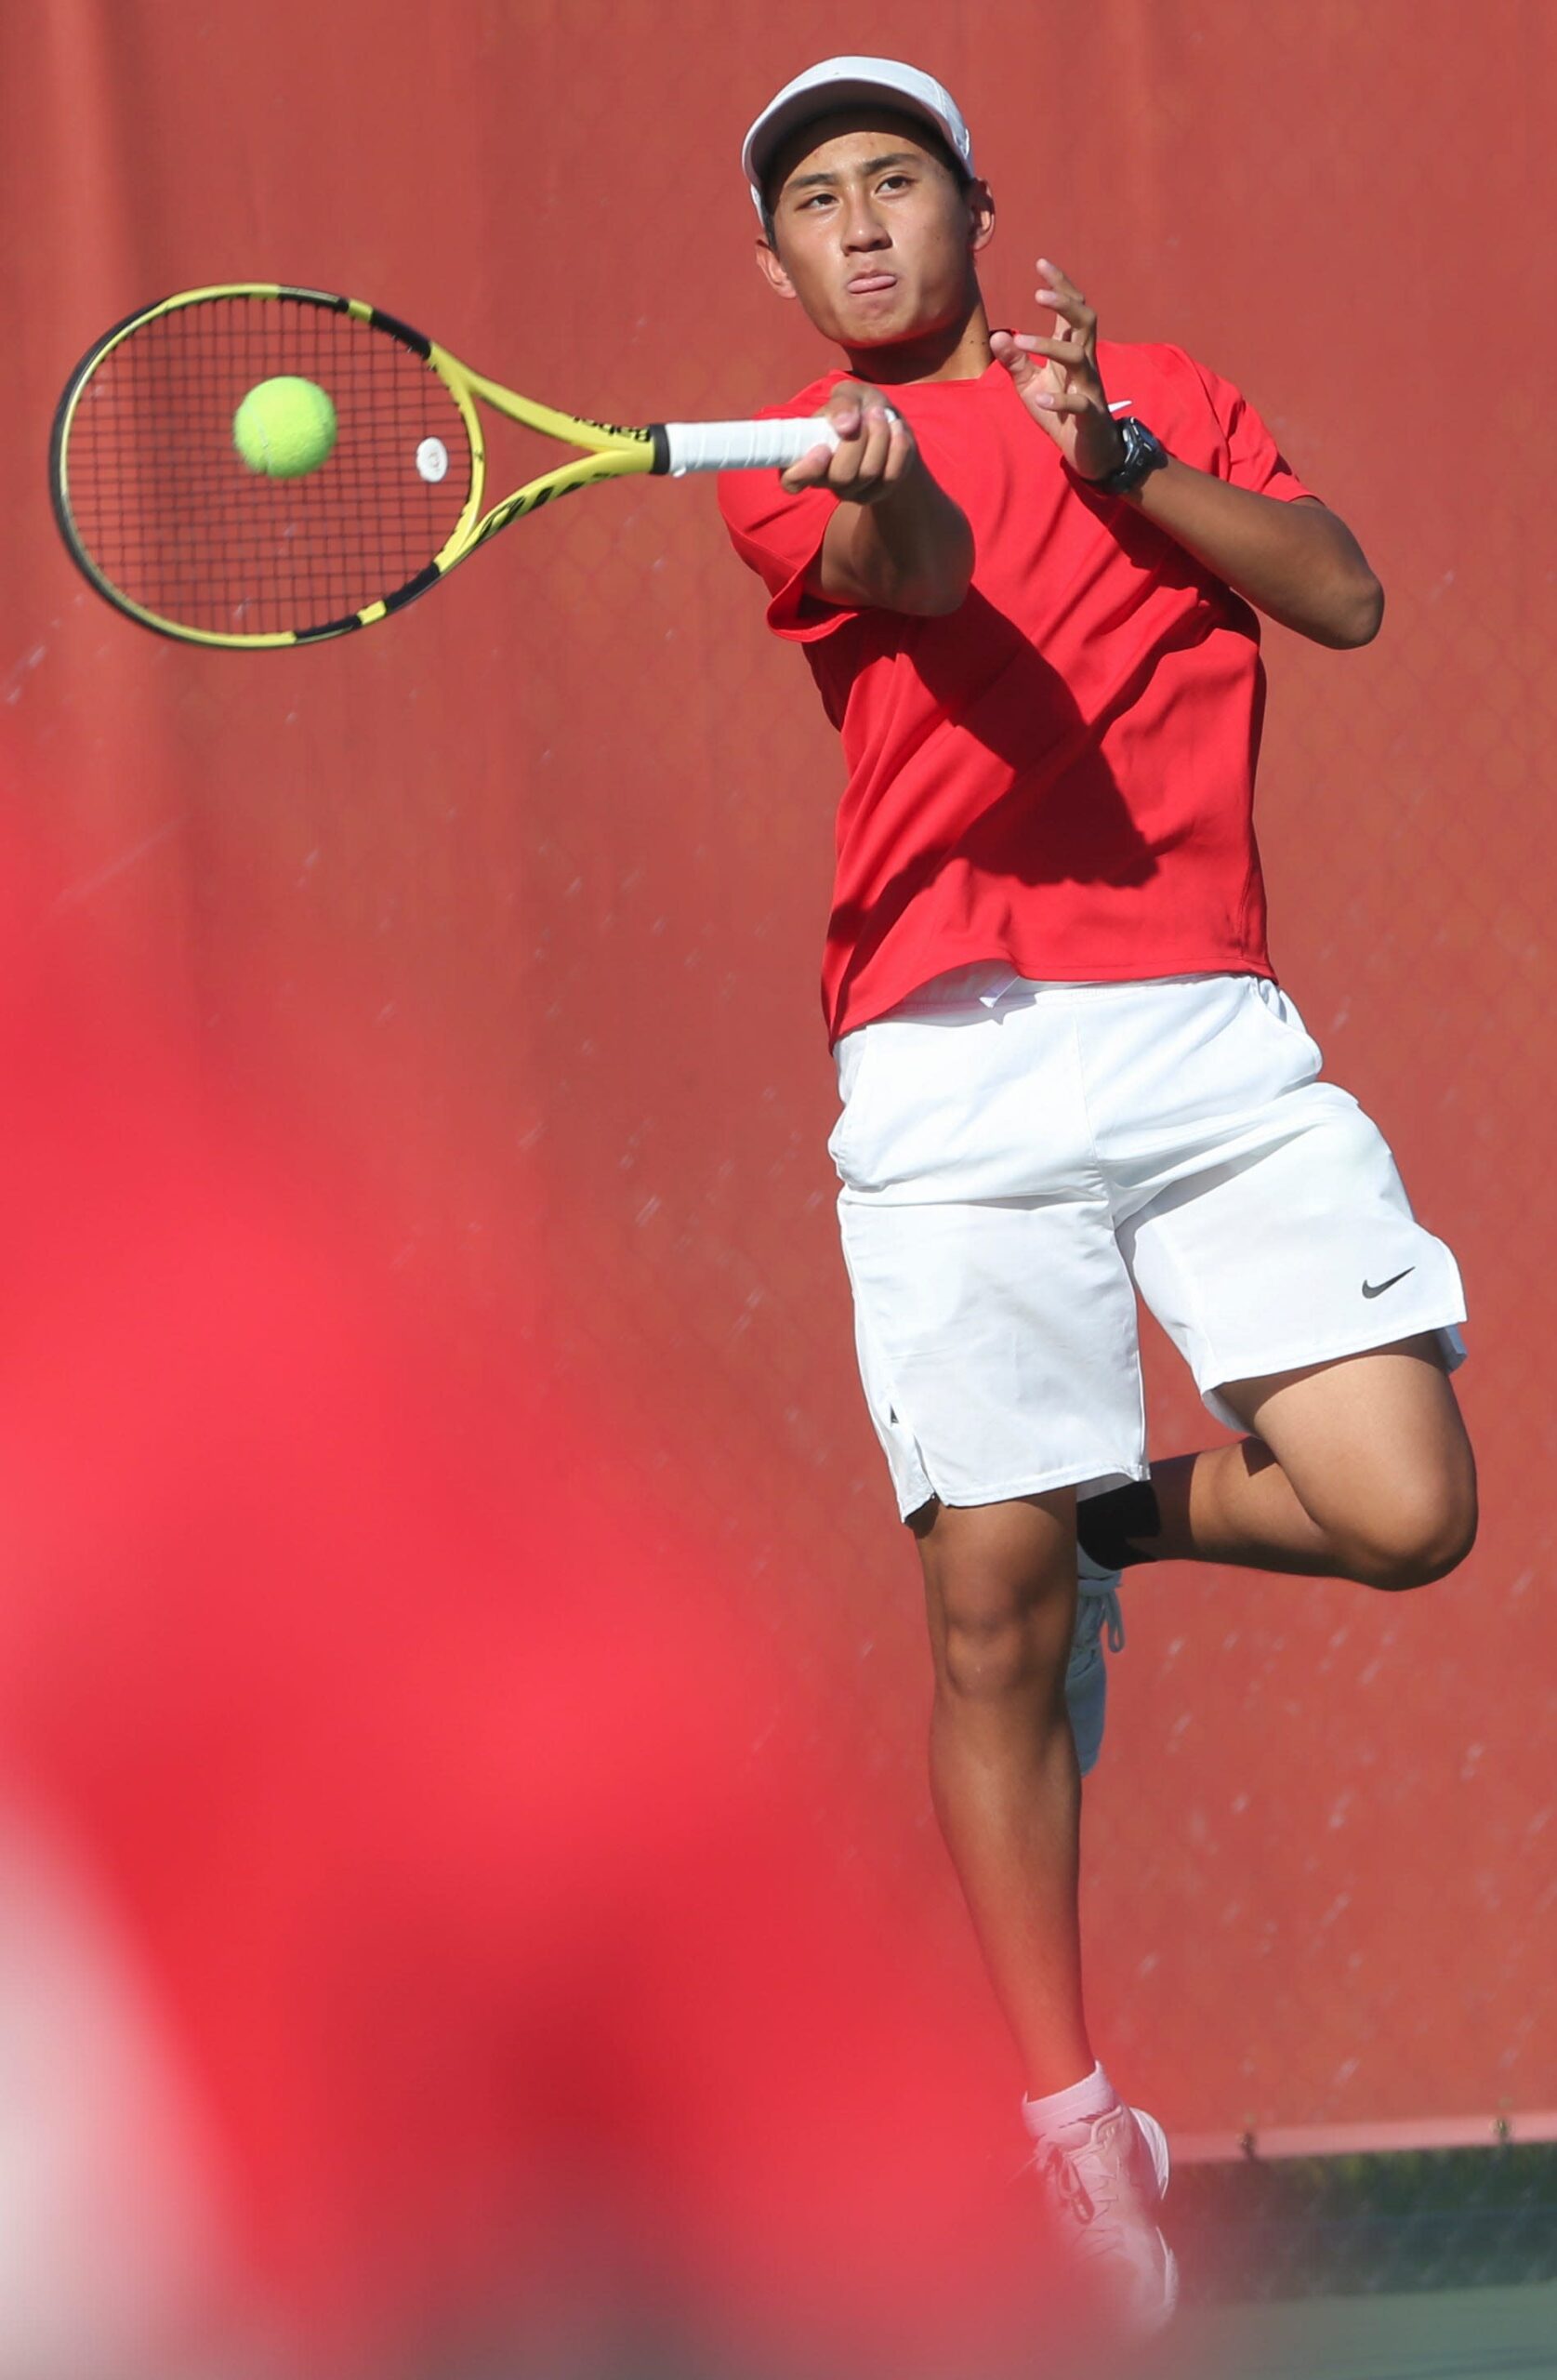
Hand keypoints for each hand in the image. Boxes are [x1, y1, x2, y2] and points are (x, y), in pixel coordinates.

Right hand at [779, 380, 916, 504]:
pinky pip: (890, 476)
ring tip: (882, 415)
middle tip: (870, 413)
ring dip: (880, 438)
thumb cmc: (858, 408)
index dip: (805, 471)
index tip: (822, 449)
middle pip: (840, 476)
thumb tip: (845, 424)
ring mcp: (851, 491)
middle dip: (859, 440)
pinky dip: (898, 448)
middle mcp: (825, 480)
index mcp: (805, 457)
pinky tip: (898, 430)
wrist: (889, 423)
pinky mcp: (877, 493)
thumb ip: (841, 402)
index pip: (791, 482)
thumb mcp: (848, 394)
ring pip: (867, 474)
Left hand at [991, 259, 1126, 483]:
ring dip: (1051, 346)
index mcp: (1072, 350)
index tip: (1041, 262)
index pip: (1071, 309)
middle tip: (1039, 293)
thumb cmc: (1060, 412)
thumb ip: (1015, 361)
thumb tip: (997, 336)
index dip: (1060, 284)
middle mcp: (1084, 362)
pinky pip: (1078, 403)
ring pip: (1078, 356)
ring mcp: (1089, 387)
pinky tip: (1040, 397)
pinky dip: (1059, 399)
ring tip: (1023, 340)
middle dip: (1065, 303)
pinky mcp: (1089, 415)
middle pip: (1085, 321)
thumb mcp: (1030, 384)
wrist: (1089, 450)